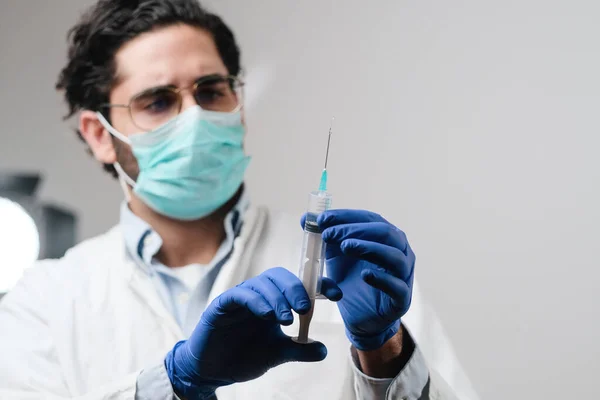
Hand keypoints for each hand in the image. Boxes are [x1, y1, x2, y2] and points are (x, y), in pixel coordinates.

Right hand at [165, 267, 342, 398]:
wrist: (213, 371)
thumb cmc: (243, 356)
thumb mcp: (278, 354)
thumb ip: (299, 349)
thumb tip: (324, 349)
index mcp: (273, 301)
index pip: (297, 284)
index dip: (318, 285)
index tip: (336, 294)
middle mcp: (258, 294)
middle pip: (279, 276)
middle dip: (296, 289)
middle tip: (305, 308)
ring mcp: (240, 297)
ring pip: (262, 283)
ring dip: (277, 298)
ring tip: (286, 319)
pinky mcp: (222, 304)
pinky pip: (240, 294)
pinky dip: (256, 301)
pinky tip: (267, 315)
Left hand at [303, 209, 415, 350]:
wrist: (360, 317)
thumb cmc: (351, 280)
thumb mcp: (334, 257)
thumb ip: (324, 237)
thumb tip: (306, 218)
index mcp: (385, 236)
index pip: (369, 218)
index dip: (346, 216)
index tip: (322, 219)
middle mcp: (399, 251)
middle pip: (384, 232)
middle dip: (355, 230)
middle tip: (329, 234)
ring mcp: (403, 274)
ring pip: (394, 256)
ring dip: (369, 248)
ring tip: (345, 247)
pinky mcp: (402, 298)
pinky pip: (397, 286)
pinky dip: (382, 279)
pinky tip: (365, 275)